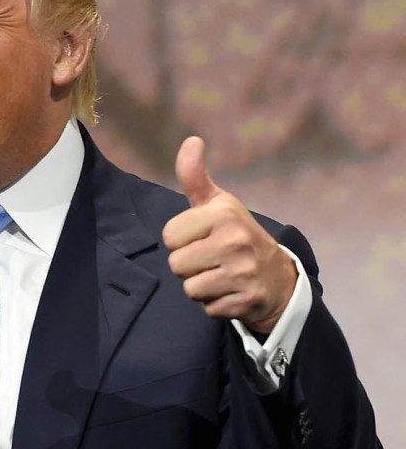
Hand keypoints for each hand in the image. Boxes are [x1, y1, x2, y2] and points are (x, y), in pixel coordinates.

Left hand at [162, 137, 296, 333]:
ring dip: (201, 286)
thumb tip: (192, 140)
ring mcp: (243, 272)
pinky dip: (215, 303)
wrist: (278, 277)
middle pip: (176, 265)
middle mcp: (235, 240)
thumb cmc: (235, 235)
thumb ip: (195, 177)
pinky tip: (231, 291)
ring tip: (220, 275)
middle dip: (189, 266)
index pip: (169, 236)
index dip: (180, 240)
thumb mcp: (217, 204)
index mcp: (224, 213)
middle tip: (212, 259)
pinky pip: (208, 308)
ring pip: (190, 289)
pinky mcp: (247, 300)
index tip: (201, 238)